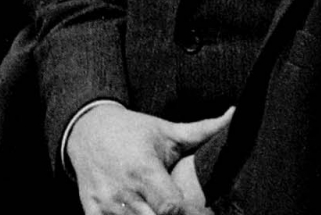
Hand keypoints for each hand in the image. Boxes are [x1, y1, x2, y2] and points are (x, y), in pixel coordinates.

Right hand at [66, 104, 231, 214]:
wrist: (85, 128)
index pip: (172, 207)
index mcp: (144, 170)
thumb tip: (235, 115)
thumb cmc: (132, 130)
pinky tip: (137, 212)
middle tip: (180, 210)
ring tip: (158, 208)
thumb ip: (202, 130)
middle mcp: (124, 189)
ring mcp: (106, 202)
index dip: (191, 214)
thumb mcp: (165, 131)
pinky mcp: (91, 209)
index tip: (201, 211)